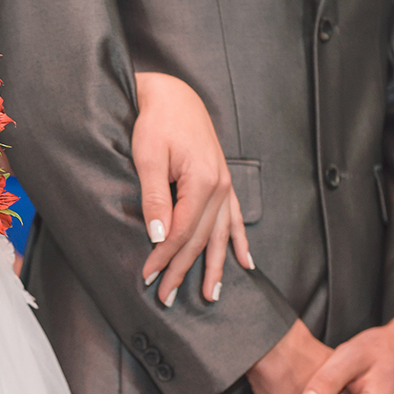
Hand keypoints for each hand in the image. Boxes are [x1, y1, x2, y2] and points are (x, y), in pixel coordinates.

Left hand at [132, 72, 252, 306]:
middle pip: (201, 239)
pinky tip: (245, 264)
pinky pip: (235, 219)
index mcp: (203, 182)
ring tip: (210, 295)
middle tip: (167, 298)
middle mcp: (221, 187)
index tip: (148, 276)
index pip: (181, 232)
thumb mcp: (148, 157)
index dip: (164, 257)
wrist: (174, 95)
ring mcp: (226, 185)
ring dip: (214, 266)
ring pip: (221, 235)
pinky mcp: (223, 181)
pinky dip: (239, 242)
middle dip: (183, 270)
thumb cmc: (156, 122)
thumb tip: (157, 236)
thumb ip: (155, 198)